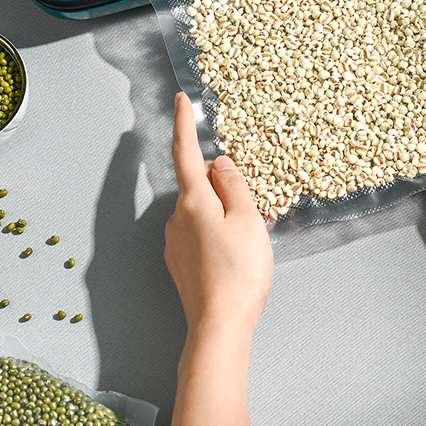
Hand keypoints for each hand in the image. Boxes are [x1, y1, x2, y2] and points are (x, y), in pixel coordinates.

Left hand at [164, 92, 272, 334]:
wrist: (220, 327)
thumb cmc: (240, 271)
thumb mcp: (248, 219)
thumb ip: (234, 184)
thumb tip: (218, 161)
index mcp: (193, 201)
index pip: (185, 152)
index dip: (184, 123)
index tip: (180, 98)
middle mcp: (176, 217)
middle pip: (199, 183)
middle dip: (221, 184)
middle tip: (251, 207)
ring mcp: (174, 241)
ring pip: (200, 209)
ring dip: (221, 210)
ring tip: (248, 237)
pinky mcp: (179, 262)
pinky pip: (198, 231)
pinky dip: (216, 230)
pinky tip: (235, 252)